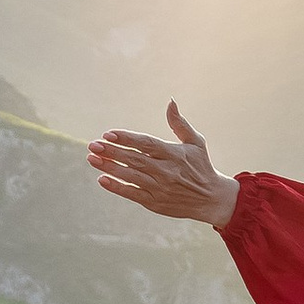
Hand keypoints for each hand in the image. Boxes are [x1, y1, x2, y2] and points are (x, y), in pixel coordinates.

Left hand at [88, 101, 238, 227]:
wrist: (211, 199)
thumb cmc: (201, 166)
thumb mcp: (195, 142)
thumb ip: (179, 123)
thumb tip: (170, 101)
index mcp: (174, 154)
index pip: (146, 144)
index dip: (127, 138)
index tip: (108, 133)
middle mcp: (166, 171)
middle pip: (134, 159)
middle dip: (112, 151)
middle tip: (93, 145)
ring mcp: (160, 188)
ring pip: (130, 176)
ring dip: (109, 167)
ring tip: (91, 158)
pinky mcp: (155, 202)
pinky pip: (132, 194)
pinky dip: (117, 187)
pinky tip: (102, 179)